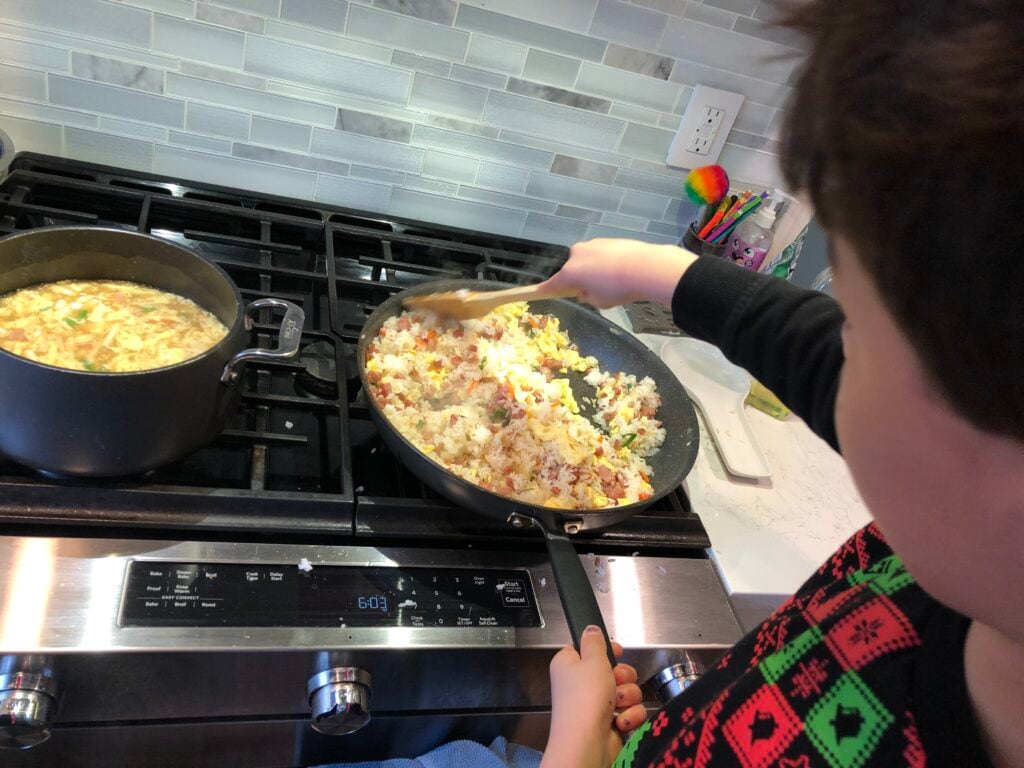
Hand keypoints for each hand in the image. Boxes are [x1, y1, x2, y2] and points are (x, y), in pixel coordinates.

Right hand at [539, 238, 696, 308]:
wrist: (644, 267)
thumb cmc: (617, 289)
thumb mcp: (598, 302)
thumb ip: (586, 296)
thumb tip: (586, 289)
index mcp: (569, 272)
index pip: (552, 284)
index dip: (546, 290)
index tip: (539, 291)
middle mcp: (576, 255)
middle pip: (572, 270)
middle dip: (580, 279)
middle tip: (596, 292)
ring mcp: (592, 245)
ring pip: (587, 261)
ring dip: (594, 269)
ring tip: (614, 282)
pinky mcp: (608, 240)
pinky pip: (601, 254)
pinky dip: (606, 262)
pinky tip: (621, 270)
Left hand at [540, 625, 647, 767]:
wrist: (587, 743)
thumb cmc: (585, 698)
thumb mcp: (592, 660)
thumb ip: (595, 641)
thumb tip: (590, 628)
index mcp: (569, 664)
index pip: (589, 649)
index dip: (605, 650)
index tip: (616, 652)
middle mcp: (581, 684)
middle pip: (614, 669)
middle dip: (622, 676)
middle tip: (615, 681)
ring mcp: (597, 705)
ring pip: (626, 690)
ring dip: (627, 697)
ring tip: (617, 704)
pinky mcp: (611, 722)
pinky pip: (630, 711)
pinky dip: (629, 716)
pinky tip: (620, 721)